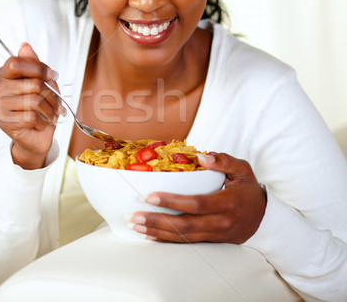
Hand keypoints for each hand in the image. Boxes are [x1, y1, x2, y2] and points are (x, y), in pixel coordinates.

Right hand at [0, 43, 63, 169]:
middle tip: (55, 101)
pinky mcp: (4, 122)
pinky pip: (32, 117)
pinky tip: (41, 123)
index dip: (38, 68)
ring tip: (50, 113)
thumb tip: (24, 46)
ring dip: (49, 109)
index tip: (52, 75)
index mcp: (5, 75)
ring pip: (34, 101)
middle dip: (51, 94)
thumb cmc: (39, 108)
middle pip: (32, 84)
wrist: (36, 136)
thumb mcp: (42, 83)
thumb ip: (34, 65)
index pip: (16, 63)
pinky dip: (43, 121)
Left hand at [129, 153, 266, 243]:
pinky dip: (165, 240)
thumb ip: (224, 161)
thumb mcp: (242, 170)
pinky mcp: (210, 241)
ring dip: (156, 231)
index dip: (172, 201)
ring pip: (182, 236)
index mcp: (228, 203)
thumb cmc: (248, 191)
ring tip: (135, 225)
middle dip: (157, 221)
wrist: (264, 220)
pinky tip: (148, 235)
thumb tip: (201, 156)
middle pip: (185, 225)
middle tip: (134, 215)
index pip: (196, 204)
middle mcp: (220, 222)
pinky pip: (185, 242)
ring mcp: (215, 235)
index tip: (150, 196)